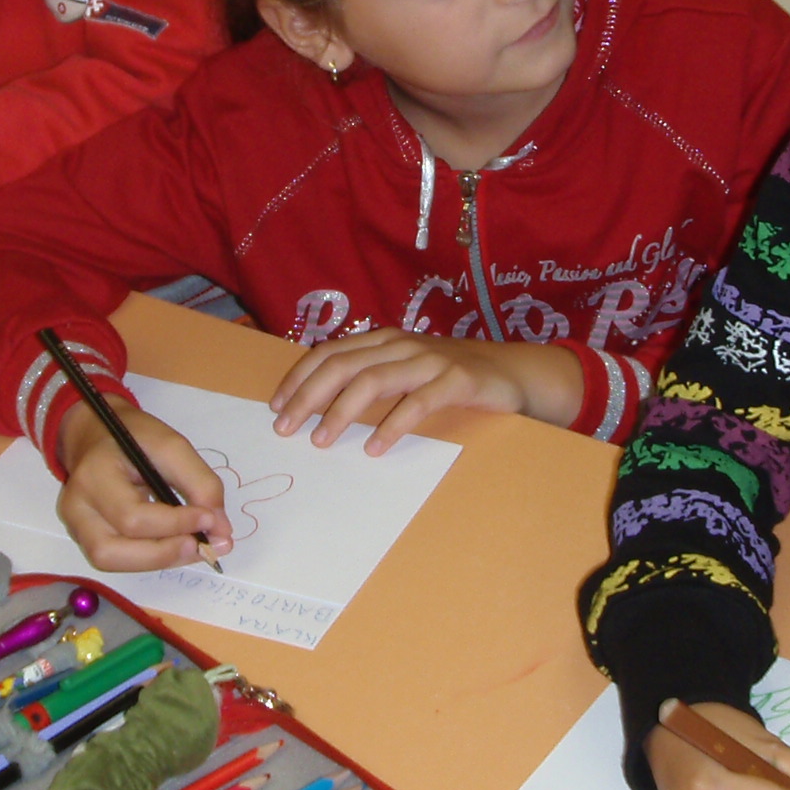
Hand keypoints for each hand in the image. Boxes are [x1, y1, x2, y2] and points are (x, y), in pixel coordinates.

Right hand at [57, 401, 232, 571]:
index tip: (212, 520)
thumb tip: (220, 531)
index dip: (175, 524)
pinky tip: (174, 545)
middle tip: (205, 546)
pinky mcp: (83, 537)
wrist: (97, 434)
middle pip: (112, 550)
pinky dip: (149, 558)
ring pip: (110, 562)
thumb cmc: (134, 436)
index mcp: (94, 474)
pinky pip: (115, 560)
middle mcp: (76, 506)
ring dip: (157, 561)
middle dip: (165, 553)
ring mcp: (75, 525)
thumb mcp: (172, 446)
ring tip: (193, 547)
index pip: (132, 516)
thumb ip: (200, 484)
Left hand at [269, 331, 581, 451]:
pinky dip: (392, 426)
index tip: (276, 407)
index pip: (330, 353)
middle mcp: (402, 344)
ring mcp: (430, 360)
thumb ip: (371, 377)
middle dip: (308, 396)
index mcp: (384, 340)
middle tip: (286, 428)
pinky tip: (375, 448)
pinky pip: (418, 403)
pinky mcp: (457, 380)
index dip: (299, 378)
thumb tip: (318, 403)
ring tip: (321, 440)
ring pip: (374, 381)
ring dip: (341, 412)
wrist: (513, 372)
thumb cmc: (451, 377)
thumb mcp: (406, 370)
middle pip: (343, 365)